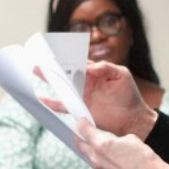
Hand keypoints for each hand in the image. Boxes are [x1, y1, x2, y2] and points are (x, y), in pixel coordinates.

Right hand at [39, 61, 157, 138]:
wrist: (132, 118)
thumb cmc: (129, 95)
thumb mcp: (121, 75)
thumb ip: (106, 67)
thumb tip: (90, 67)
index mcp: (94, 72)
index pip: (78, 61)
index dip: (67, 56)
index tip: (56, 50)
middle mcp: (85, 82)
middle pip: (66, 72)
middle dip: (53, 66)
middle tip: (40, 58)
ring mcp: (81, 96)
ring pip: (61, 87)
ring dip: (49, 79)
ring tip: (35, 70)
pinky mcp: (79, 109)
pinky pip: (63, 105)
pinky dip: (51, 102)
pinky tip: (41, 97)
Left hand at [73, 118, 168, 168]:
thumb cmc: (146, 160)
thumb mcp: (131, 139)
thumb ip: (115, 139)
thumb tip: (111, 142)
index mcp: (102, 145)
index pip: (83, 131)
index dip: (81, 124)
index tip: (81, 122)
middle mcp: (97, 160)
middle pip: (81, 146)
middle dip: (83, 139)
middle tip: (85, 135)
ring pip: (93, 161)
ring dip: (98, 156)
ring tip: (113, 156)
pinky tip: (119, 168)